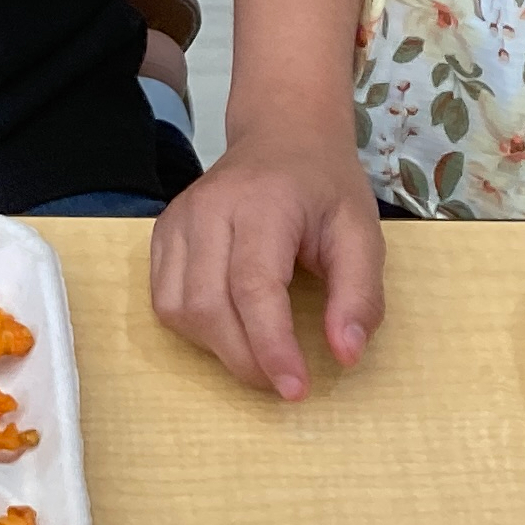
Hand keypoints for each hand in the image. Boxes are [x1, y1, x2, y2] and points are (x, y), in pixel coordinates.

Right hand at [150, 118, 385, 398]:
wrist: (282, 134)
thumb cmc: (324, 186)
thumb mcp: (363, 233)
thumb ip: (359, 295)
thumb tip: (345, 355)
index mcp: (263, 203)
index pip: (254, 288)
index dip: (272, 347)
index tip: (297, 390)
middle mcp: (209, 209)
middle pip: (208, 306)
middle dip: (246, 359)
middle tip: (284, 381)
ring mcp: (177, 219)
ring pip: (177, 309)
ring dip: (218, 349)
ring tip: (259, 352)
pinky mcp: (162, 233)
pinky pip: (163, 300)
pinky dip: (195, 329)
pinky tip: (230, 327)